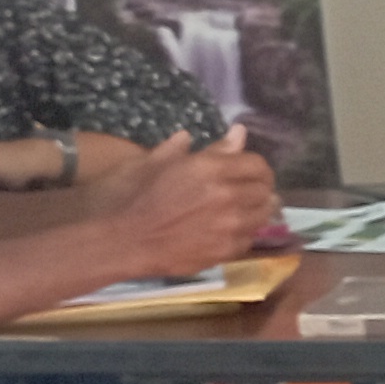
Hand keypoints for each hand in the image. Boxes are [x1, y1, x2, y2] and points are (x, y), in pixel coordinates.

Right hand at [102, 134, 276, 277]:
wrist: (119, 241)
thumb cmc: (130, 195)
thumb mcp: (160, 160)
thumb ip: (207, 148)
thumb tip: (238, 131)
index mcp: (211, 168)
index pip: (257, 165)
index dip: (256, 167)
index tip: (248, 171)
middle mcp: (227, 196)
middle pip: (265, 190)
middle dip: (258, 187)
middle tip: (246, 190)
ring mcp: (229, 227)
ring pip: (263, 215)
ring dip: (256, 209)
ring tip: (242, 209)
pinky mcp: (225, 252)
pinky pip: (249, 238)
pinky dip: (244, 232)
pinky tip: (229, 229)